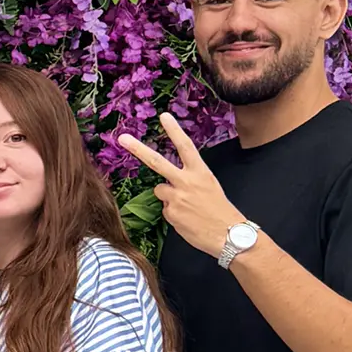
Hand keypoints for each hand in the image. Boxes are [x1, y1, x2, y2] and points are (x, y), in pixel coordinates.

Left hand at [115, 112, 247, 257]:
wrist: (229, 235)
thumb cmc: (221, 211)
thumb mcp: (209, 187)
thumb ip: (188, 181)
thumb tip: (169, 185)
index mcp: (201, 172)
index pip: (185, 146)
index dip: (174, 130)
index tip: (164, 116)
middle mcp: (187, 181)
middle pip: (157, 162)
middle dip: (138, 149)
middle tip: (122, 139)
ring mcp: (176, 197)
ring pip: (161, 190)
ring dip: (169, 197)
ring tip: (189, 208)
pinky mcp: (170, 213)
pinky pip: (165, 209)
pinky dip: (174, 214)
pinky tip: (188, 219)